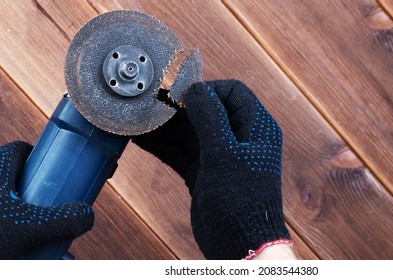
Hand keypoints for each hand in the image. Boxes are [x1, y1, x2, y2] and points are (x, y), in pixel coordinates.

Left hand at [0, 141, 93, 259]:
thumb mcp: (29, 229)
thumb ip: (64, 220)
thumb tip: (88, 214)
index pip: (23, 149)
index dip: (43, 162)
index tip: (57, 179)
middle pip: (12, 172)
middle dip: (34, 190)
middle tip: (50, 209)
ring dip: (17, 208)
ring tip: (33, 230)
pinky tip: (10, 242)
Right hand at [134, 80, 290, 258]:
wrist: (241, 245)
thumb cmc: (242, 201)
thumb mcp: (224, 154)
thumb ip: (209, 118)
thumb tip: (195, 89)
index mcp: (256, 127)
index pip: (232, 92)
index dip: (206, 89)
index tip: (180, 93)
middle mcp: (239, 139)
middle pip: (206, 110)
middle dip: (178, 106)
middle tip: (149, 102)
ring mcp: (221, 157)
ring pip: (189, 131)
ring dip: (164, 125)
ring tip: (136, 117)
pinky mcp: (204, 173)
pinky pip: (180, 152)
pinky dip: (161, 145)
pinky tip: (138, 138)